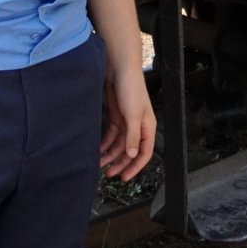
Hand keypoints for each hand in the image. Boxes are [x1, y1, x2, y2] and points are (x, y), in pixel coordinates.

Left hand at [99, 63, 155, 180]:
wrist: (119, 69)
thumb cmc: (131, 90)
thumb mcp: (132, 115)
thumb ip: (132, 136)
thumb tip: (132, 155)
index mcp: (147, 128)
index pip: (144, 153)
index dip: (135, 167)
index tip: (124, 177)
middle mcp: (138, 127)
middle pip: (130, 151)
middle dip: (120, 163)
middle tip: (109, 174)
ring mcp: (127, 122)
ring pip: (119, 144)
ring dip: (111, 154)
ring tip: (99, 164)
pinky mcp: (116, 116)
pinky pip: (112, 135)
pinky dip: (106, 143)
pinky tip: (98, 150)